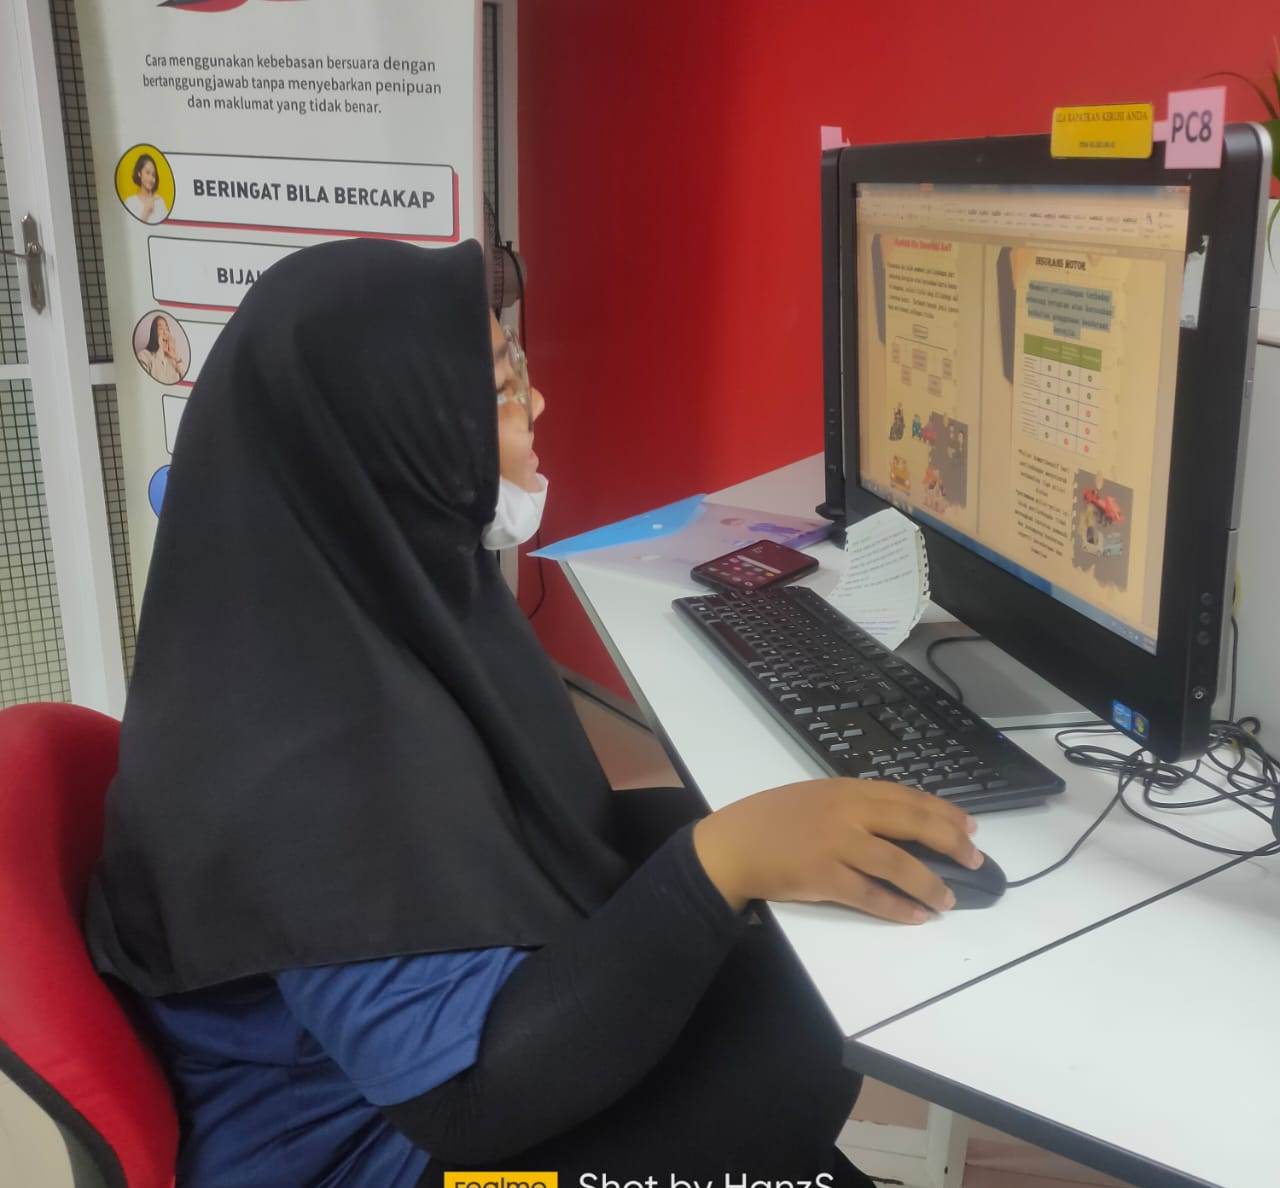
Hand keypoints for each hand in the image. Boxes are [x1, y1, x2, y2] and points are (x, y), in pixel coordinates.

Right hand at [692, 778, 981, 923]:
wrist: (729, 845)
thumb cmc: (769, 819)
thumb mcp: (813, 797)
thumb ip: (851, 804)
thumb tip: (898, 823)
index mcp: (844, 789)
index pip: (906, 797)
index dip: (942, 812)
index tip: (969, 826)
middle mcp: (845, 812)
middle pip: (911, 824)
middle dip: (950, 843)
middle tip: (975, 860)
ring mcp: (835, 845)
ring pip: (897, 864)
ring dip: (930, 884)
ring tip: (947, 900)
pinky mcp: (823, 878)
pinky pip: (870, 895)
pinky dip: (897, 907)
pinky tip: (915, 917)